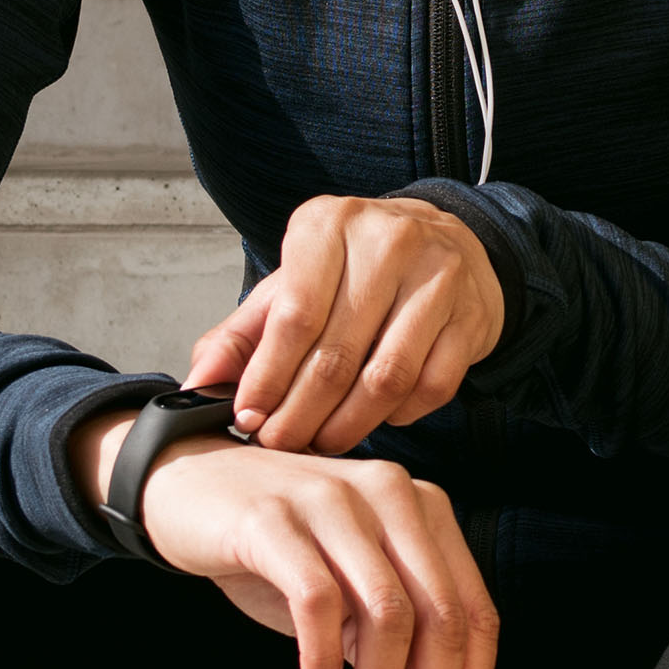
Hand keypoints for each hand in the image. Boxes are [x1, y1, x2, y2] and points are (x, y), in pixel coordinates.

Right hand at [132, 430, 498, 668]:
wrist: (184, 484)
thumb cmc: (271, 544)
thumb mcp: (346, 589)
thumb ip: (392, 641)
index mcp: (423, 510)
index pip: (476, 615)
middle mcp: (391, 494)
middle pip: (442, 620)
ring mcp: (334, 500)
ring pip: (388, 615)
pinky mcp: (274, 516)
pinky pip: (317, 601)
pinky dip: (321, 662)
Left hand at [182, 195, 504, 454]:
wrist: (445, 241)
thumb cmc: (352, 270)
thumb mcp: (289, 286)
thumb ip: (239, 335)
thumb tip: (196, 385)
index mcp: (328, 225)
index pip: (293, 316)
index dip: (267, 378)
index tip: (249, 418)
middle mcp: (387, 241)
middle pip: (337, 354)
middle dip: (301, 413)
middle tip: (281, 443)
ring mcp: (438, 277)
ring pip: (385, 378)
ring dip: (347, 425)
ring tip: (321, 442)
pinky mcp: (472, 315)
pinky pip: (431, 388)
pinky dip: (398, 416)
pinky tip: (375, 418)